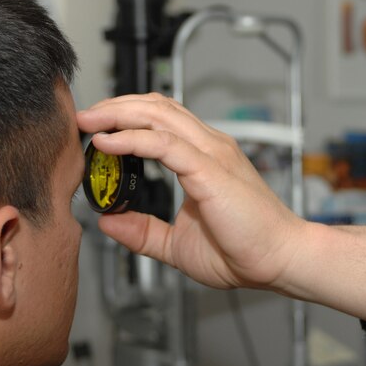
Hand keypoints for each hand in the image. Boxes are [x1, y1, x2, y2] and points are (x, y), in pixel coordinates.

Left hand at [76, 93, 305, 290]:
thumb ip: (144, 232)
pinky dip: (131, 138)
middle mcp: (209, 147)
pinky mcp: (210, 169)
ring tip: (89, 120)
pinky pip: (163, 144)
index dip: (127, 116)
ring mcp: (211, 154)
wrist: (280, 260)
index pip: (162, 119)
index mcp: (204, 158)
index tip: (96, 128)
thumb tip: (108, 223)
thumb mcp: (177, 245)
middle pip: (156, 106)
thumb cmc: (242, 251)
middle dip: (116, 105)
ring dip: (118, 113)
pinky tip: (107, 143)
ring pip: (158, 115)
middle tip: (84, 116)